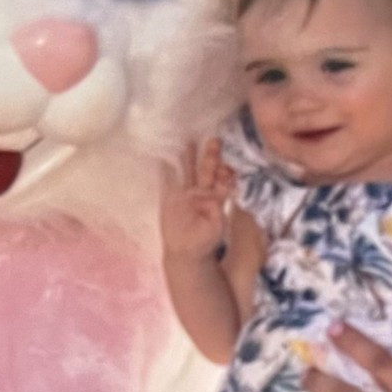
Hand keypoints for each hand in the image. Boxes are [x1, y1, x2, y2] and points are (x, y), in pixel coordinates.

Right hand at [161, 139, 233, 259]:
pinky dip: (166, 170)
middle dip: (210, 156)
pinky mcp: (171, 197)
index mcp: (216, 198)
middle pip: (206, 170)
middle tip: (214, 140)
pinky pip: (168, 181)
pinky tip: (164, 157)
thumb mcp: (216, 226)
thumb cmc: (205, 240)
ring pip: (188, 171)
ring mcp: (185, 193)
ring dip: (189, 157)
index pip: (222, 180)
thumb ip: (216, 210)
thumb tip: (212, 198)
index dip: (225, 171)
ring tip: (188, 141)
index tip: (227, 161)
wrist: (186, 252)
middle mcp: (201, 191)